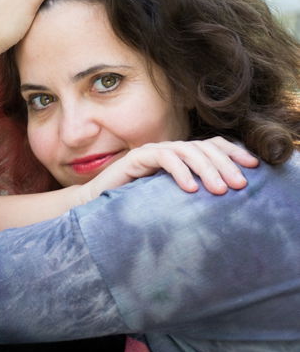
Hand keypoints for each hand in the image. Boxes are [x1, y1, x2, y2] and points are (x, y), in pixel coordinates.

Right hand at [81, 137, 258, 199]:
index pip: (211, 145)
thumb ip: (194, 193)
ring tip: (219, 190)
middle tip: (240, 184)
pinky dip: (179, 171)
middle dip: (225, 164)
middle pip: (204, 147)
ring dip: (206, 169)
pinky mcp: (137, 157)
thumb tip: (226, 200)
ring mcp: (153, 151)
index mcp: (180, 156)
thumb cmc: (136, 204)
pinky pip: (164, 157)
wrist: (97, 205)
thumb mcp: (172, 198)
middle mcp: (169, 149)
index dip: (233, 152)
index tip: (253, 167)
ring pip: (187, 151)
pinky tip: (190, 188)